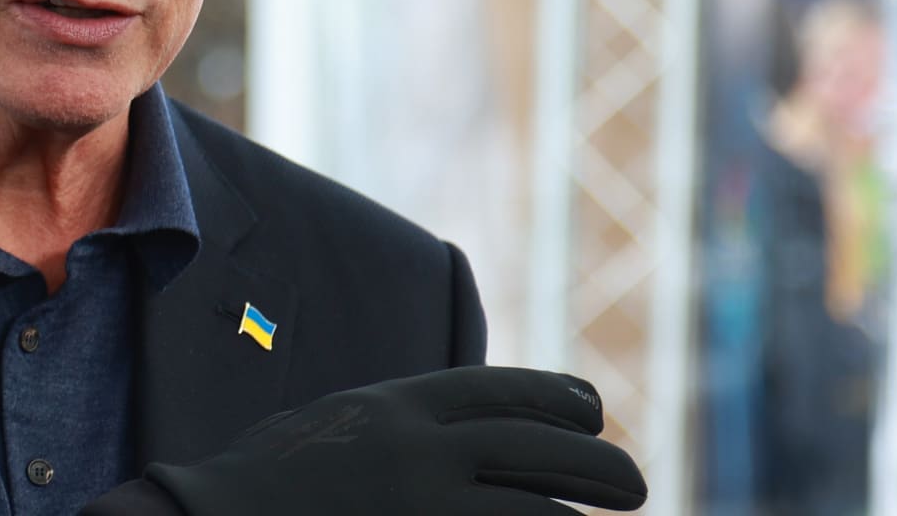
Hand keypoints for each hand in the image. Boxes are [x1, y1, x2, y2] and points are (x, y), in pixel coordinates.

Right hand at [142, 366, 645, 514]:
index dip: (556, 398)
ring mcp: (419, 510)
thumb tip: (466, 431)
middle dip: (595, 466)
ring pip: (531, 512)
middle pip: (535, 451)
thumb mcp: (334, 429)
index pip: (499, 392)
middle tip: (634, 484)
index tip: (592, 410)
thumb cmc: (262, 489)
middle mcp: (416, 454)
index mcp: (394, 408)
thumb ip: (398, 425)